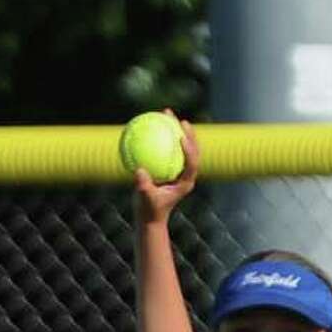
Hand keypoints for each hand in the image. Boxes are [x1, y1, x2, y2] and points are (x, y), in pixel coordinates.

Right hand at [134, 110, 198, 224]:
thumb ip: (144, 187)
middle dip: (189, 134)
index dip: (190, 150)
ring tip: (167, 114)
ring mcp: (178, 170)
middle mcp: (184, 174)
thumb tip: (139, 171)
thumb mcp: (145, 200)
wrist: (150, 217)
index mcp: (185, 183)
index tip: (181, 138)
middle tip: (181, 120)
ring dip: (176, 129)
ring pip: (181, 147)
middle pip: (192, 151)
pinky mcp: (170, 167)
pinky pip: (166, 148)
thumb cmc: (149, 210)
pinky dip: (160, 136)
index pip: (192, 164)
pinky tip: (150, 123)